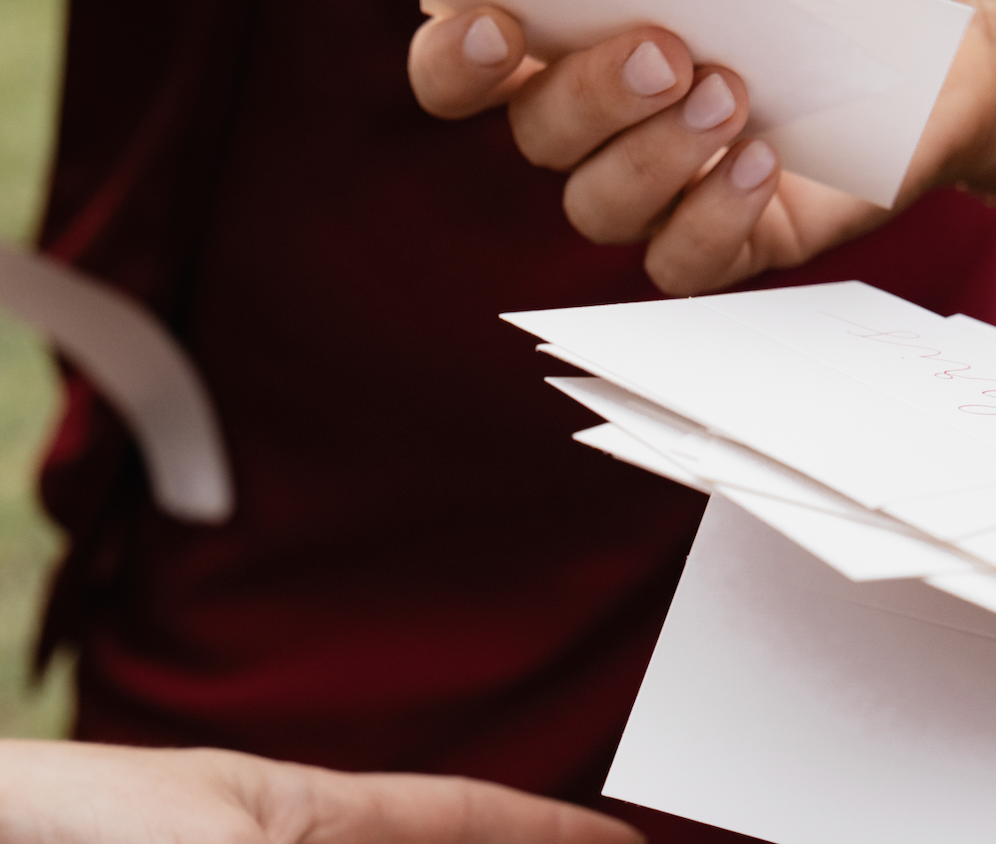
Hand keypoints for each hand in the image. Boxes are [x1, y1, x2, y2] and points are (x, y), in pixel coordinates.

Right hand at [410, 4, 995, 294]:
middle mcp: (591, 124)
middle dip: (588, 97)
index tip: (499, 33)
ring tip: (731, 99)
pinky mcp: (710, 243)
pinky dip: (708, 218)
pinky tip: (756, 166)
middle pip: (532, 133)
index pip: (457, 64)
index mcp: (568, 37)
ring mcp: (649, 189)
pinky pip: (675, 262)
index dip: (454, 60)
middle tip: (667, 53)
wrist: (938, 50)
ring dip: (653, 156)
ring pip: (594, 205)